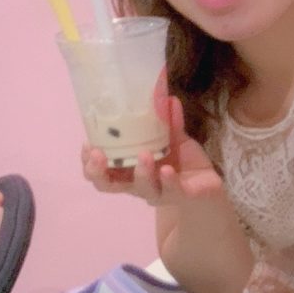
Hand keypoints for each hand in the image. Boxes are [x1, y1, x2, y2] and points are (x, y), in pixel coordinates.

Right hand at [80, 94, 222, 207]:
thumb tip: (166, 96)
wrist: (207, 184)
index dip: (88, 163)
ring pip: (143, 189)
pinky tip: (167, 170)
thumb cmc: (180, 161)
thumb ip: (167, 120)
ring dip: (141, 172)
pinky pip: (171, 191)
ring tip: (143, 154)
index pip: (100, 171)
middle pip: (108, 186)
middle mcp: (138, 183)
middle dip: (98, 172)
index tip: (87, 144)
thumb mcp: (172, 137)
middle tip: (99, 155)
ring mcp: (158, 192)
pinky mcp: (181, 196)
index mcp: (128, 170)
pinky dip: (168, 180)